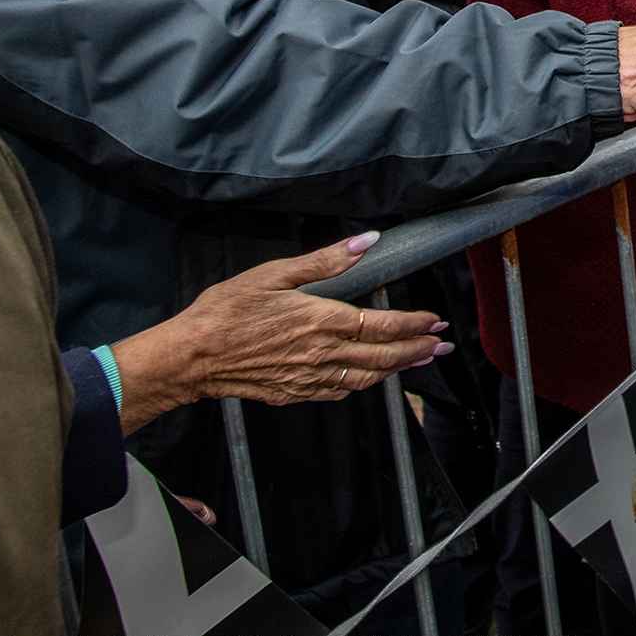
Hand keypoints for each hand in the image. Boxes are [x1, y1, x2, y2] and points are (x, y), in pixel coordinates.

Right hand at [109, 233, 447, 432]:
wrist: (192, 357)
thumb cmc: (227, 311)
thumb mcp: (275, 274)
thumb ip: (325, 261)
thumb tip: (366, 242)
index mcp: (322, 321)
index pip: (382, 325)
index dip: (414, 324)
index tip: (436, 321)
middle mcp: (322, 354)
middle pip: (383, 356)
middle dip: (417, 350)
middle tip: (443, 346)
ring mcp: (309, 378)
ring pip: (366, 377)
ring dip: (397, 369)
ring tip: (419, 362)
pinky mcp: (293, 392)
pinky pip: (339, 391)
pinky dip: (363, 385)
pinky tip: (370, 379)